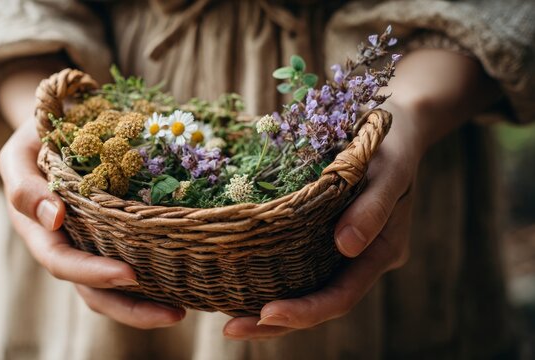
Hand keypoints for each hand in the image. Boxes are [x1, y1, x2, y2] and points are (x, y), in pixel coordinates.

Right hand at [0, 69, 184, 328]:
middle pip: (93, 291)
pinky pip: (133, 260)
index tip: (129, 274)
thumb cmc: (38, 137)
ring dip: (147, 304)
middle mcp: (67, 245)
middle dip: (132, 307)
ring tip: (184, 309)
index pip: (63, 261)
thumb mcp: (20, 152)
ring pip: (115, 288)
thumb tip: (54, 218)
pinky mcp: (115, 235)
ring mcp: (92, 244)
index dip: (92, 273)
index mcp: (39, 231)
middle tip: (175, 313)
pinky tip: (184, 282)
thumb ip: (26, 185)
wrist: (58, 125)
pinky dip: (155, 278)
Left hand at [222, 105, 417, 338]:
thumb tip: (345, 247)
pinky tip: (237, 279)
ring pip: (304, 288)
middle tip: (230, 329)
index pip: (341, 296)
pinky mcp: (323, 233)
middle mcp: (358, 258)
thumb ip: (372, 208)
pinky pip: (296, 263)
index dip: (305, 312)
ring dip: (267, 306)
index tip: (266, 314)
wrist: (397, 122)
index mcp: (380, 251)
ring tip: (227, 317)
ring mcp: (340, 248)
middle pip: (317, 303)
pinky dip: (270, 276)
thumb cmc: (393, 143)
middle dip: (275, 322)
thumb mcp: (389, 169)